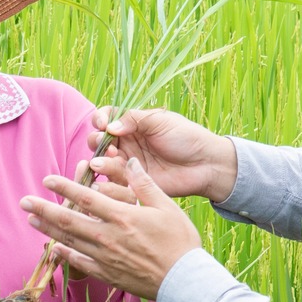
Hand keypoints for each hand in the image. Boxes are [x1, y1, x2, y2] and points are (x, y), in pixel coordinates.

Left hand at [21, 159, 204, 298]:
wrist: (184, 281)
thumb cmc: (180, 242)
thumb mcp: (167, 206)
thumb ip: (145, 184)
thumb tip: (130, 162)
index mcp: (122, 217)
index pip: (86, 198)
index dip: (64, 187)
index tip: (47, 179)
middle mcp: (108, 237)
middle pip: (69, 220)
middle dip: (44, 209)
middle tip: (24, 202)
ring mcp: (105, 258)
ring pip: (70, 241)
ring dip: (48, 230)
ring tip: (31, 221)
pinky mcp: (107, 274)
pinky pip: (81, 263)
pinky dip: (66, 255)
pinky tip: (55, 248)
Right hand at [91, 106, 237, 202]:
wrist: (205, 163)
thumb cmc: (186, 137)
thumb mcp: (159, 121)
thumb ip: (133, 119)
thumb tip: (109, 127)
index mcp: (133, 124)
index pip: (106, 118)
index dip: (99, 119)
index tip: (102, 123)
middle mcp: (127, 143)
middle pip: (99, 141)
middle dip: (97, 141)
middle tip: (107, 145)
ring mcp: (129, 163)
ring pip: (103, 161)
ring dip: (101, 159)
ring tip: (108, 159)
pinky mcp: (133, 182)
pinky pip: (114, 180)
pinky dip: (109, 175)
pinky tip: (111, 172)